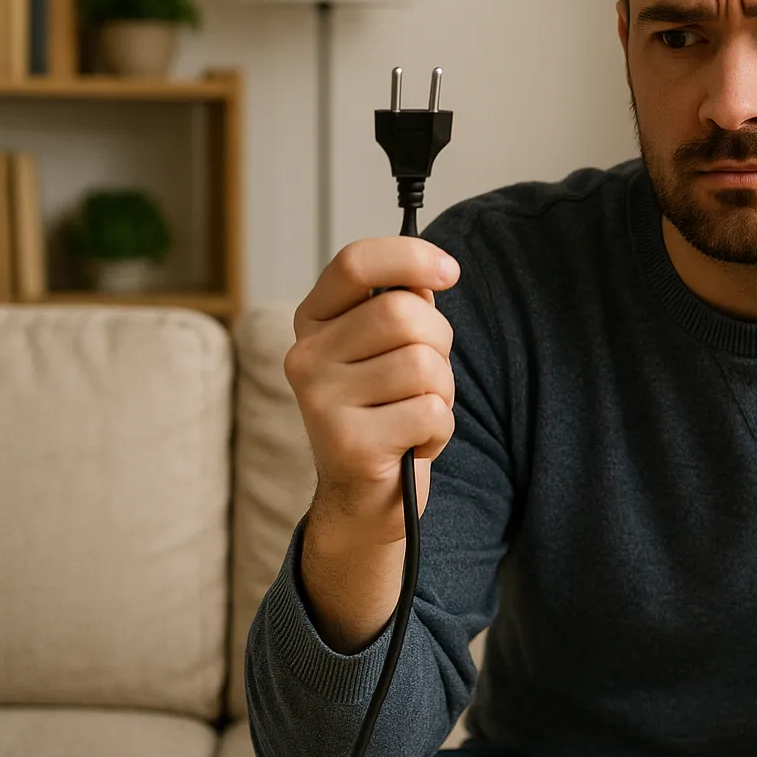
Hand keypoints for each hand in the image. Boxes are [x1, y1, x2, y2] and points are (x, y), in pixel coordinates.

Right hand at [284, 236, 460, 545]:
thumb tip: (431, 272)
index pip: (354, 263)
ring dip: (442, 392)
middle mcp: (305, 357)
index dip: (410, 257)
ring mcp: (320, 400)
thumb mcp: (390, 350)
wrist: (364, 499)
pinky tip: (413, 444)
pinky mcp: (347, 443)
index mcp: (314, 322)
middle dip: (439, 343)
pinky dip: (440, 430)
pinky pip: (431, 412)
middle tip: (428, 377)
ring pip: (423, 365)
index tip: (451, 272)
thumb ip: (404, 306)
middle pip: (403, 313)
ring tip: (416, 414)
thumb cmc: (388, 411)